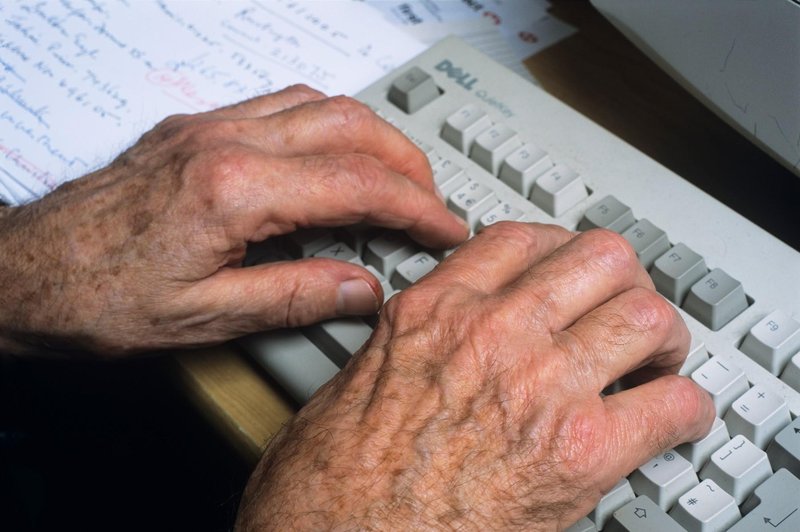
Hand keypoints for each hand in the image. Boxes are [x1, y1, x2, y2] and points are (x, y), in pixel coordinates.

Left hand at [0, 85, 467, 355]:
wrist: (22, 271)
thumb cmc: (96, 298)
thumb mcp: (202, 320)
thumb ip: (293, 298)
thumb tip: (364, 289)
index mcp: (232, 191)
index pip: (357, 184)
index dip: (416, 206)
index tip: (445, 227)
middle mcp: (224, 142)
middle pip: (350, 125)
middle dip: (408, 161)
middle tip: (432, 200)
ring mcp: (208, 127)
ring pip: (319, 103)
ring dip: (372, 135)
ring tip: (395, 177)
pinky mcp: (194, 127)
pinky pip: (281, 104)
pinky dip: (327, 123)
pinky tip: (333, 155)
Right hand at [235, 223, 714, 529]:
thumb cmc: (333, 481)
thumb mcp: (352, 380)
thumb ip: (403, 344)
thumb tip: (421, 342)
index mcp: (434, 313)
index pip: (521, 238)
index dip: (560, 249)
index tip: (568, 270)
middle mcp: (492, 333)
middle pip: (599, 259)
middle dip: (623, 282)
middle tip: (621, 310)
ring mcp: (541, 385)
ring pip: (644, 316)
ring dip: (662, 339)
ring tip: (654, 361)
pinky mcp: (579, 452)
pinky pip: (672, 405)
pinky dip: (685, 410)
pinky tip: (671, 420)